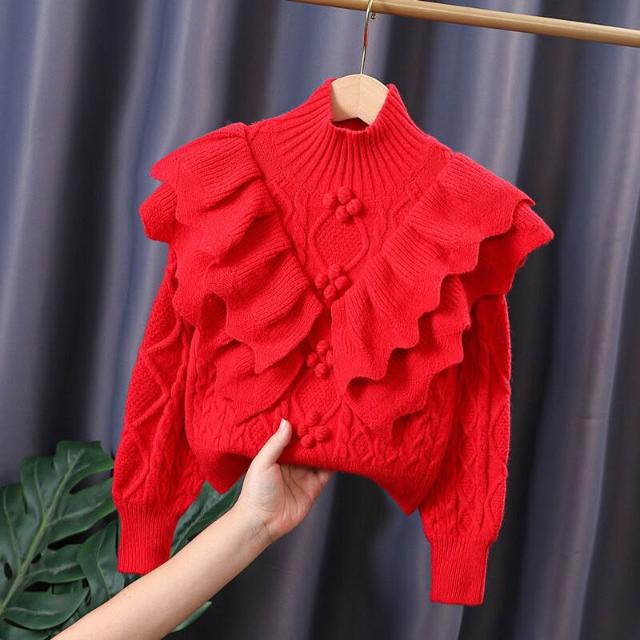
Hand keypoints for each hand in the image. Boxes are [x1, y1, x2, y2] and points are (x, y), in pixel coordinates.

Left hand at [232, 418, 335, 546]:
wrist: (262, 522)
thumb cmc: (256, 491)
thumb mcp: (263, 462)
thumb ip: (276, 443)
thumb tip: (286, 422)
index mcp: (278, 454)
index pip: (293, 436)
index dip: (302, 425)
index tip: (313, 411)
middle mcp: (293, 462)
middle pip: (309, 444)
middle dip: (318, 433)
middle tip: (330, 418)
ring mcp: (304, 474)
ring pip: (320, 456)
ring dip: (328, 446)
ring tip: (339, 432)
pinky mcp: (315, 486)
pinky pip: (327, 472)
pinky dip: (335, 463)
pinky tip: (341, 452)